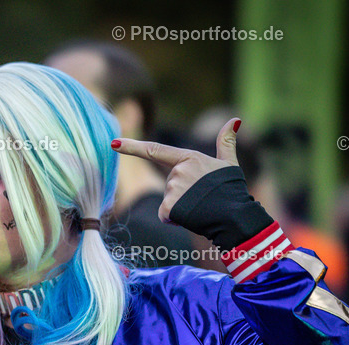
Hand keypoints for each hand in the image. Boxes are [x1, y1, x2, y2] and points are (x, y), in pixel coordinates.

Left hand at [112, 118, 240, 224]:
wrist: (235, 215)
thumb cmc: (231, 190)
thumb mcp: (228, 164)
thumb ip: (226, 143)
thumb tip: (235, 120)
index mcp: (188, 158)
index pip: (155, 150)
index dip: (132, 147)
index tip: (113, 143)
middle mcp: (178, 171)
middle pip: (169, 185)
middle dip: (182, 195)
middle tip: (202, 199)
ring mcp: (173, 188)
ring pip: (168, 201)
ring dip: (181, 208)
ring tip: (200, 207)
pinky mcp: (169, 206)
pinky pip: (165, 215)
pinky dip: (176, 220)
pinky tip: (192, 217)